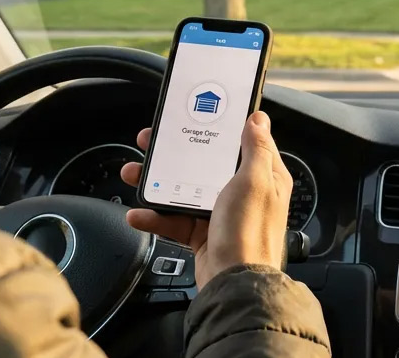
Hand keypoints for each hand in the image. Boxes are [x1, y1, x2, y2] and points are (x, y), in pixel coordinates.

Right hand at [120, 111, 292, 288]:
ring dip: (157, 183)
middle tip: (153, 142)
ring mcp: (221, 214)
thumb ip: (255, 149)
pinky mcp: (203, 233)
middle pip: (206, 164)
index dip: (222, 128)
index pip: (244, 143)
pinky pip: (175, 220)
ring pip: (185, 190)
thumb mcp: (254, 181)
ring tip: (134, 173)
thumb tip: (258, 119)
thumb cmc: (250, 232)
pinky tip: (138, 213)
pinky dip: (155, 217)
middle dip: (177, 154)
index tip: (200, 115)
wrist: (234, 283)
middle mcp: (244, 194)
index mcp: (263, 177)